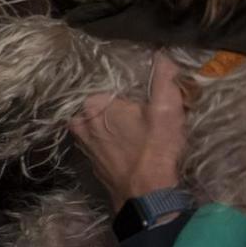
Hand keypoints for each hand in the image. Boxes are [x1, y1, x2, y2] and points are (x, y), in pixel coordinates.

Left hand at [69, 53, 187, 212]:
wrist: (145, 194)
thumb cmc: (155, 148)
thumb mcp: (166, 108)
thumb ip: (164, 77)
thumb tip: (161, 52)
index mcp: (93, 104)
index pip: (111, 85)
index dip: (130, 90)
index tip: (145, 98)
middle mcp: (79, 121)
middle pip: (102, 104)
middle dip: (120, 107)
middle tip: (143, 113)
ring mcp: (81, 142)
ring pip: (98, 122)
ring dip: (114, 123)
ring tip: (137, 128)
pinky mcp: (88, 159)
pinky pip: (99, 140)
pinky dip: (111, 139)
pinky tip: (128, 143)